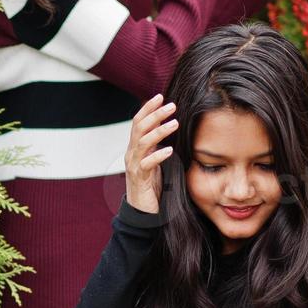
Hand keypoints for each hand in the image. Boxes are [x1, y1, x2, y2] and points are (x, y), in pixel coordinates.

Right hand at [125, 93, 176, 215]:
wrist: (142, 211)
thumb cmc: (152, 185)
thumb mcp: (155, 160)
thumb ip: (157, 143)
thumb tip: (166, 124)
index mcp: (135, 147)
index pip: (138, 122)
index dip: (148, 108)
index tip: (160, 96)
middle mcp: (132, 153)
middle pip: (139, 127)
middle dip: (154, 114)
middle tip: (172, 105)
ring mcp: (134, 165)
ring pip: (142, 142)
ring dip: (159, 130)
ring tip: (175, 122)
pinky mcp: (140, 179)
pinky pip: (147, 164)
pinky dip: (158, 155)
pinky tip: (169, 150)